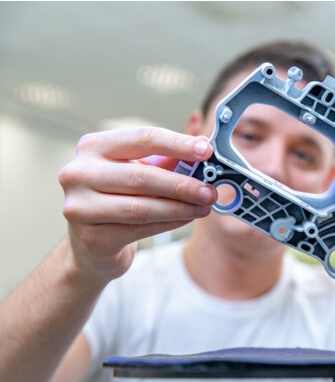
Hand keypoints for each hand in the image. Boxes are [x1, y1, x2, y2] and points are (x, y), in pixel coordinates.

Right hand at [58, 127, 216, 281]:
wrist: (90, 243)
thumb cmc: (117, 198)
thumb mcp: (138, 170)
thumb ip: (168, 158)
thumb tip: (202, 144)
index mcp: (93, 147)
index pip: (142, 139)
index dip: (178, 144)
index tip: (206, 151)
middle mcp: (79, 173)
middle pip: (142, 176)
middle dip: (183, 184)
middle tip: (209, 190)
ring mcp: (80, 207)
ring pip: (142, 207)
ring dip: (180, 207)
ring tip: (204, 207)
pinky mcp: (91, 238)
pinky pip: (140, 229)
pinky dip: (169, 223)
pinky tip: (186, 219)